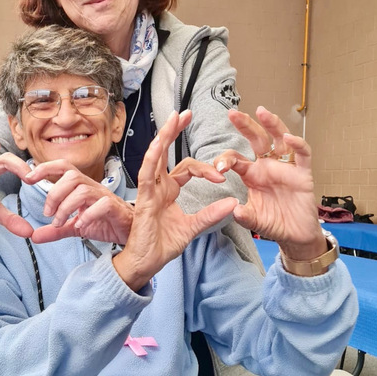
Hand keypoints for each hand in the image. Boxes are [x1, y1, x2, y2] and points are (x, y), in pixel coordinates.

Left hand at [21, 158, 136, 245]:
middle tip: (47, 214)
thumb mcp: (75, 227)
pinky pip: (102, 204)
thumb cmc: (105, 223)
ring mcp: (105, 196)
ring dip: (66, 206)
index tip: (27, 179)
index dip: (45, 168)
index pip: (63, 167)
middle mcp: (93, 187)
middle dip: (55, 193)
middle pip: (71, 176)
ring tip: (59, 222)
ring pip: (83, 190)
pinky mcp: (116, 208)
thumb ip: (56, 229)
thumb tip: (34, 236)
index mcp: (82, 186)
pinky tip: (79, 225)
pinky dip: (87, 215)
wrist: (130, 233)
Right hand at [112, 110, 236, 291]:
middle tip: (185, 112)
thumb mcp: (193, 228)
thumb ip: (210, 214)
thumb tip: (233, 203)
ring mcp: (149, 188)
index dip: (206, 169)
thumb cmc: (163, 244)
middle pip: (165, 151)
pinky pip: (146, 173)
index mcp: (169, 189)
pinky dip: (152, 158)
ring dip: (164, 136)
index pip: (187, 168)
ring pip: (155, 155)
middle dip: (174, 130)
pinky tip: (158, 145)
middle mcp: (158, 184)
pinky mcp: (143, 197)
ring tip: (174, 118)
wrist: (147, 262)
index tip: (222, 178)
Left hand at [211, 106, 323, 257]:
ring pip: (278, 139)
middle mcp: (267, 166)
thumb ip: (244, 216)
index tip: (219, 168)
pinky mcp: (303, 173)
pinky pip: (302, 155)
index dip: (226, 159)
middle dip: (245, 125)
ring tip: (262, 112)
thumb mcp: (254, 220)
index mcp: (251, 174)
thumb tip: (235, 210)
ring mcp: (285, 167)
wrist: (296, 236)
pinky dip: (297, 144)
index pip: (235, 158)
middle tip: (232, 113)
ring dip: (271, 124)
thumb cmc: (273, 223)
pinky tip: (289, 138)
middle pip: (255, 139)